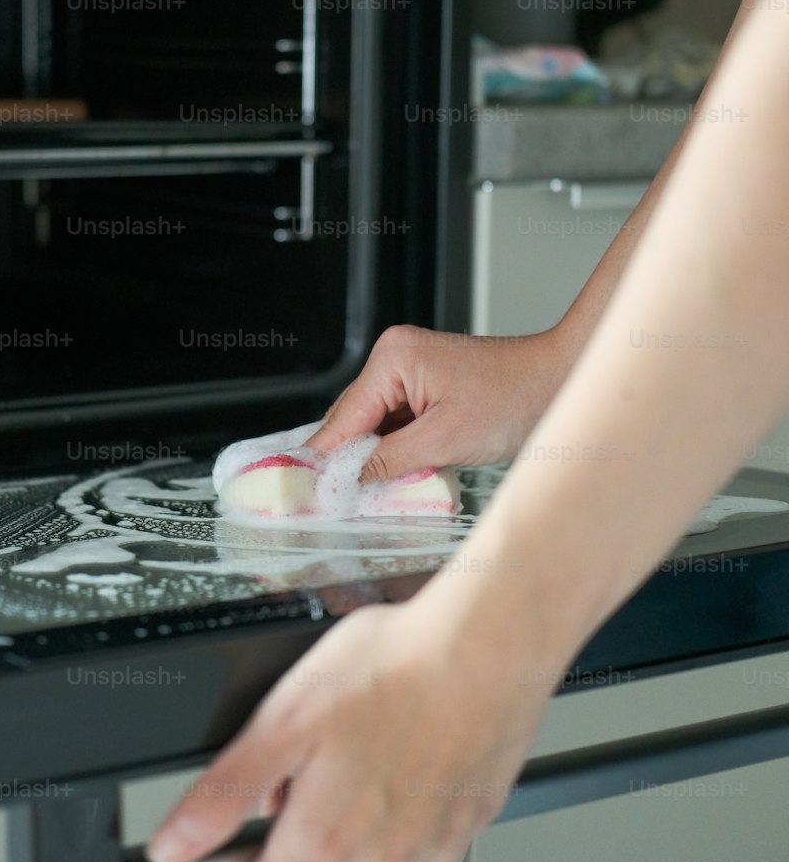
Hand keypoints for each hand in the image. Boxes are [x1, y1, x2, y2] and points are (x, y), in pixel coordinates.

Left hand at [146, 591, 556, 861]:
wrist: (488, 643)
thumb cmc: (396, 666)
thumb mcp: (284, 717)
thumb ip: (224, 791)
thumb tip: (173, 845)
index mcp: (327, 840)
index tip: (237, 838)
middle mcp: (382, 861)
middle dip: (290, 851)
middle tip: (299, 775)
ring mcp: (430, 849)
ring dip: (344, 838)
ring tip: (351, 759)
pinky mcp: (466, 826)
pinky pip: (415, 849)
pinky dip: (396, 821)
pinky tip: (397, 760)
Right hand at [305, 324, 570, 477]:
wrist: (559, 381)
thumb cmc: (514, 399)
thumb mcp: (444, 440)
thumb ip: (388, 462)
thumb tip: (348, 482)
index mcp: (392, 358)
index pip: (343, 418)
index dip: (323, 459)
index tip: (303, 492)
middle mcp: (394, 357)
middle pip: (352, 420)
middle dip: (346, 462)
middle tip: (328, 504)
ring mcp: (410, 369)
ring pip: (373, 425)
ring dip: (372, 459)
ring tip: (360, 497)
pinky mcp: (426, 385)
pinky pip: (395, 422)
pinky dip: (394, 450)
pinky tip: (393, 477)